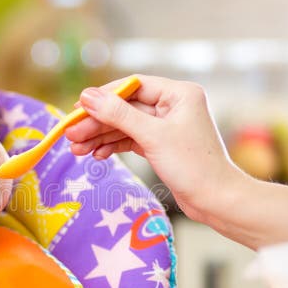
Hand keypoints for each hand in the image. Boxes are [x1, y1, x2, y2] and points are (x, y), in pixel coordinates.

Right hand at [65, 75, 237, 220]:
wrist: (216, 201)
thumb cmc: (192, 166)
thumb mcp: (152, 137)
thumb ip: (118, 114)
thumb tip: (87, 96)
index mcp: (179, 93)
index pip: (132, 86)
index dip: (103, 97)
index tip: (78, 109)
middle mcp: (173, 105)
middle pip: (125, 108)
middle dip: (97, 122)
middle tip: (71, 134)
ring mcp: (167, 126)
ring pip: (125, 126)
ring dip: (101, 136)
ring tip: (76, 149)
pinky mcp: (161, 145)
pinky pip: (131, 140)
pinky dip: (113, 146)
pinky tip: (96, 154)